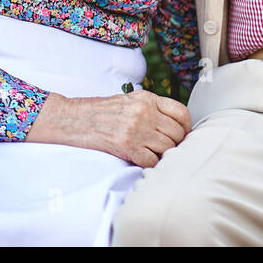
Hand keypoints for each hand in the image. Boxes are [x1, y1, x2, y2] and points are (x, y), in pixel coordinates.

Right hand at [24, 90, 192, 167]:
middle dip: (176, 143)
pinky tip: (145, 160)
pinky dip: (152, 164)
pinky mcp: (127, 147)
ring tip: (155, 153)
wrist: (75, 119)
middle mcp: (144, 112)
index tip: (183, 134)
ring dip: (164, 154)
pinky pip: (153, 161)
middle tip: (168, 147)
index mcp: (147, 98)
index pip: (181, 113)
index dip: (186, 127)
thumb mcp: (130, 99)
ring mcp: (137, 130)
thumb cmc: (103, 110)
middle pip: (177, 134)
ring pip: (168, 148)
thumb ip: (152, 107)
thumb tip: (176, 124)